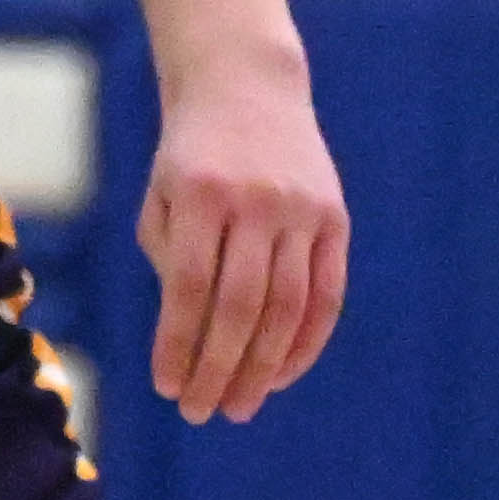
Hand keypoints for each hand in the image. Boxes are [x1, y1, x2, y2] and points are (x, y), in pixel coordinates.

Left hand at [139, 51, 349, 423]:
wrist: (248, 87)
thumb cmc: (191, 157)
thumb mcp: (163, 197)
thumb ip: (172, 263)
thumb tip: (192, 345)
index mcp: (201, 193)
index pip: (189, 286)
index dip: (178, 343)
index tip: (167, 387)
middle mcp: (256, 200)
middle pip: (240, 305)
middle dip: (220, 368)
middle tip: (202, 412)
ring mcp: (302, 208)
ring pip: (286, 306)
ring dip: (264, 367)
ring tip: (241, 405)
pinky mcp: (335, 217)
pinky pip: (326, 293)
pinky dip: (306, 342)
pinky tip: (282, 374)